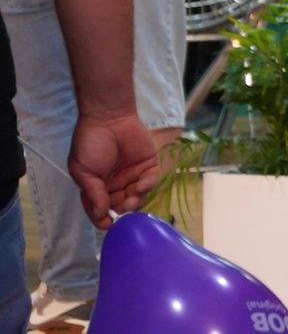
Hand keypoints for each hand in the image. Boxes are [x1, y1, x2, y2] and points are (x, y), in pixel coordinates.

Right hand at [68, 113, 158, 228]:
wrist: (108, 118)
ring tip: (132, 199)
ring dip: (135, 202)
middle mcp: (116, 185)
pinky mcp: (148, 166)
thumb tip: (101, 214)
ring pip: (137, 198)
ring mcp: (132, 176)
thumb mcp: (83, 171)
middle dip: (122, 212)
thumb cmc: (90, 143)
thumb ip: (93, 193)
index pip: (101, 210)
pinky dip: (146, 187)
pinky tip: (140, 186)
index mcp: (98, 188)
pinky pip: (150, 182)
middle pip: (121, 207)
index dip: (104, 219)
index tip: (108, 224)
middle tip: (123, 211)